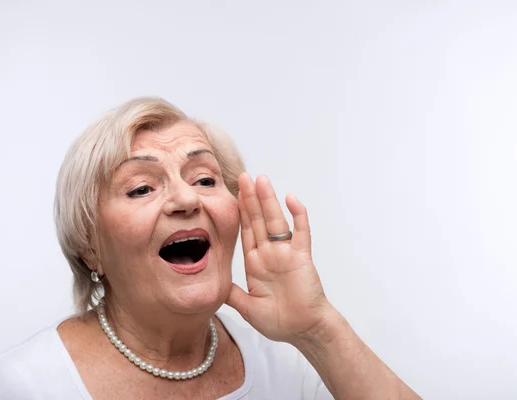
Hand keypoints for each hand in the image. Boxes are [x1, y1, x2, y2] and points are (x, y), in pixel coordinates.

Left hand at [225, 173, 329, 343]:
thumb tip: (212, 286)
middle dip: (250, 198)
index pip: (245, 231)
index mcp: (255, 263)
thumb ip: (231, 294)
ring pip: (276, 221)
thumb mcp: (247, 307)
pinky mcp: (302, 257)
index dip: (239, 212)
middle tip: (243, 176)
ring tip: (261, 180)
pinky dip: (298, 215)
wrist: (304, 331)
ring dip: (269, 200)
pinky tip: (292, 199)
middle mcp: (269, 253)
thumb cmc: (280, 321)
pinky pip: (301, 232)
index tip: (232, 193)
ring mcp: (286, 253)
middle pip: (258, 220)